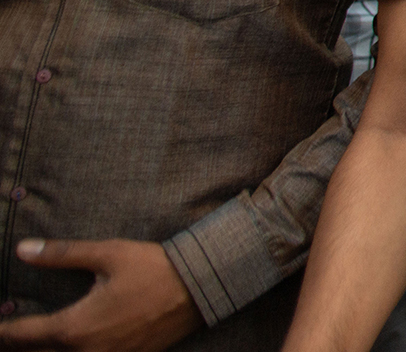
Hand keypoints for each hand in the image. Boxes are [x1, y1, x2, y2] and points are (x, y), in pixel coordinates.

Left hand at [0, 239, 199, 351]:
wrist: (200, 288)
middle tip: (8, 339)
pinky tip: (69, 348)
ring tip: (32, 345)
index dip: (2, 332)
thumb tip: (23, 248)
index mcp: (73, 327)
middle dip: (17, 348)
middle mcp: (84, 351)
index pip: (22, 336)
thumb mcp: (108, 254)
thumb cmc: (153, 268)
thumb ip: (62, 254)